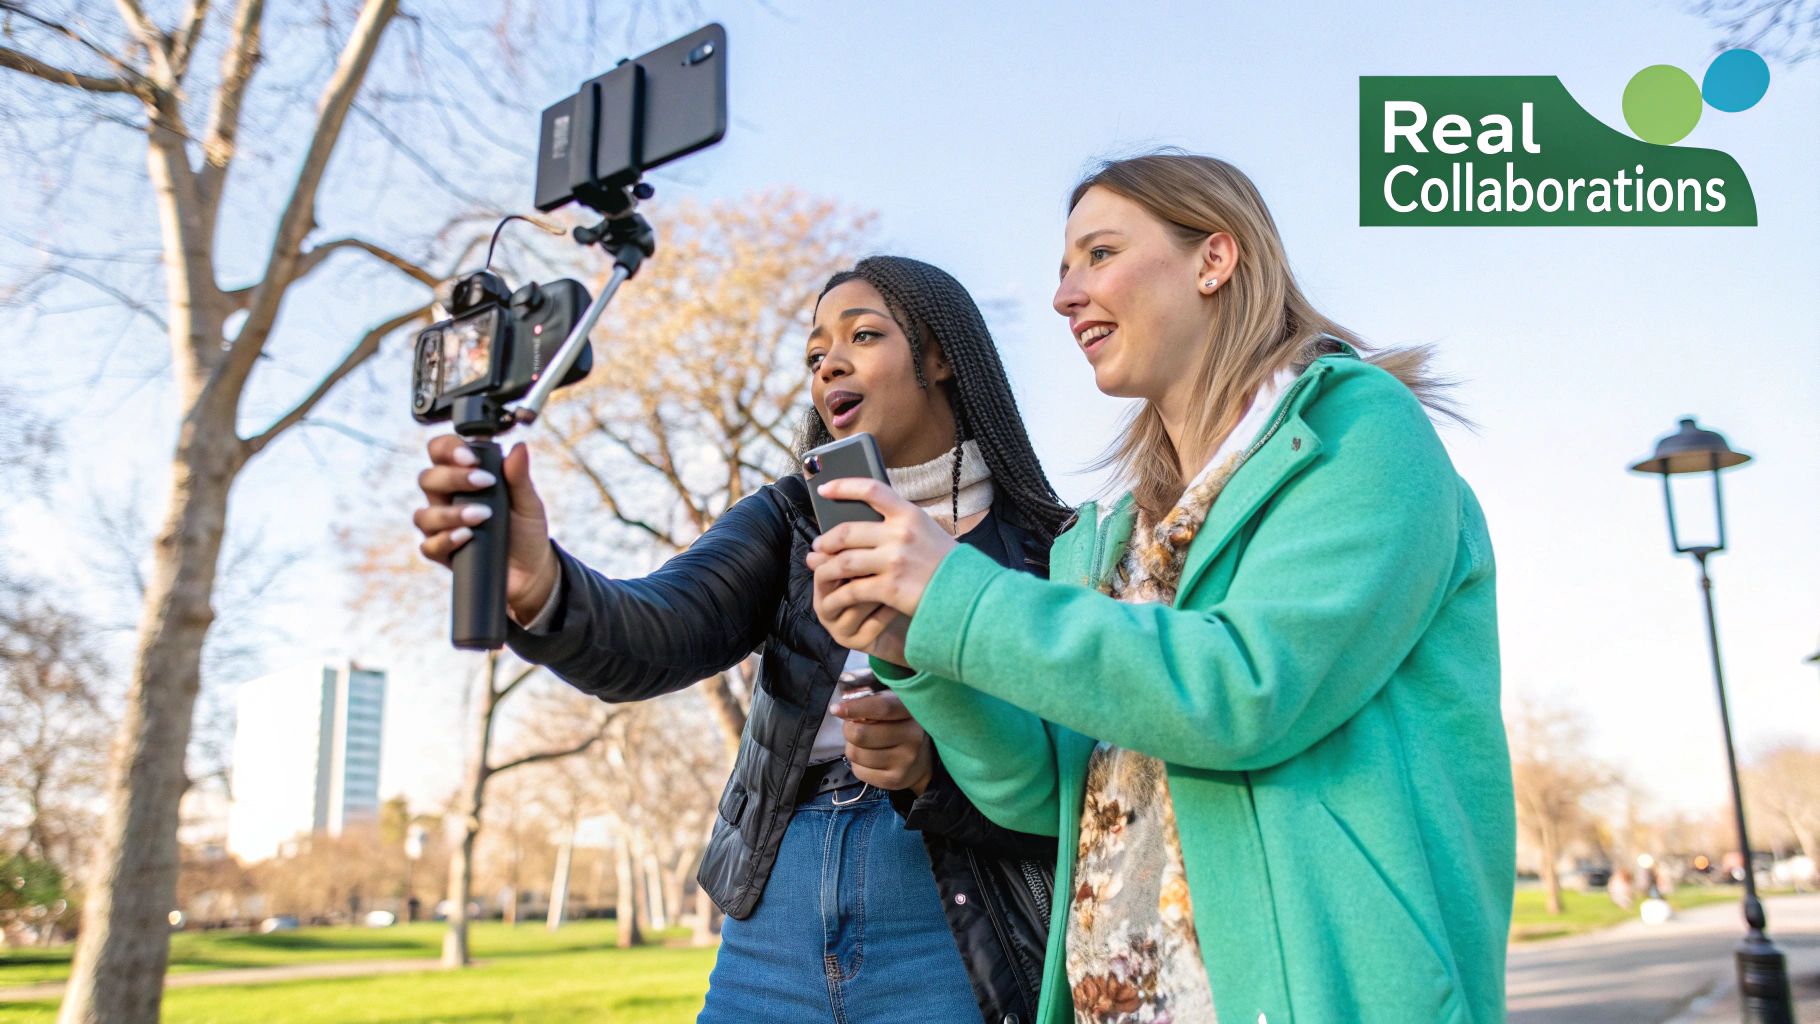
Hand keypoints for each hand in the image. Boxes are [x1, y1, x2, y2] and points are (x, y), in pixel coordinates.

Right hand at [413, 436, 557, 623]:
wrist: (531, 571)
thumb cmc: (526, 530)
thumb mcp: (528, 502)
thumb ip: (519, 476)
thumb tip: (519, 447)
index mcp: (463, 477)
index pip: (440, 451)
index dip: (448, 449)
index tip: (472, 458)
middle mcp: (446, 498)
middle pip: (427, 479)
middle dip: (452, 478)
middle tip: (485, 482)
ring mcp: (441, 526)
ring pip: (423, 514)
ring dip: (450, 513)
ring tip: (482, 515)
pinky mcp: (443, 553)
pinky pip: (429, 545)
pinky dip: (446, 540)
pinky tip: (467, 536)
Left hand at [807, 477, 955, 631]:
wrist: (967, 594)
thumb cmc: (945, 563)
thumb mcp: (927, 531)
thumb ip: (898, 524)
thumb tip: (861, 524)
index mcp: (910, 514)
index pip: (871, 489)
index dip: (843, 486)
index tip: (824, 489)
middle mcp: (900, 534)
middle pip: (847, 531)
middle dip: (826, 540)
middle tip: (818, 546)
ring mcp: (894, 561)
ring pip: (844, 561)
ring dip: (825, 566)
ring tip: (820, 568)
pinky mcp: (889, 588)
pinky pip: (853, 589)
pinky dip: (838, 593)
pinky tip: (833, 595)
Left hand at [832, 690, 933, 793]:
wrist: (923, 759)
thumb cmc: (899, 724)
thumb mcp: (893, 704)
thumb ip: (871, 701)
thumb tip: (841, 708)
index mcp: (911, 711)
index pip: (881, 708)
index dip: (856, 708)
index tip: (836, 709)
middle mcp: (912, 736)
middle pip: (861, 733)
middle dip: (849, 729)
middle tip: (853, 727)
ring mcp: (905, 761)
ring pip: (855, 753)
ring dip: (852, 747)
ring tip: (865, 744)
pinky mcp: (894, 780)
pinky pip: (858, 771)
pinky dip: (857, 764)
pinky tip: (870, 759)